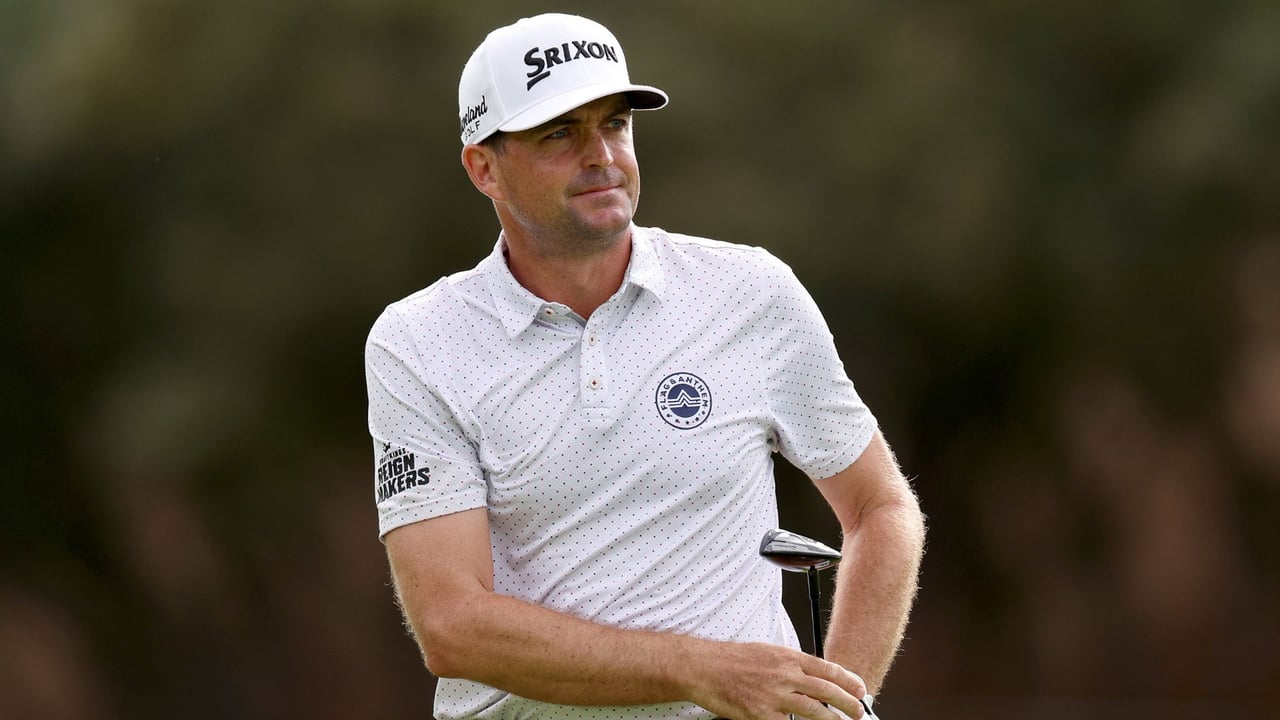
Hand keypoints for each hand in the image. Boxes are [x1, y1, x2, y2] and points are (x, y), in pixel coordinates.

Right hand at [684, 641, 868, 719]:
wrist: (705, 668)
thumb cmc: (731, 659)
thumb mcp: (766, 652)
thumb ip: (789, 664)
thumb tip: (810, 675)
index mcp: (787, 657)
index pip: (827, 669)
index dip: (847, 680)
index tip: (859, 689)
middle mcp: (785, 675)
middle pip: (826, 691)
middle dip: (847, 703)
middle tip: (859, 711)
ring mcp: (774, 696)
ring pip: (813, 710)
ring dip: (831, 719)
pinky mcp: (762, 714)